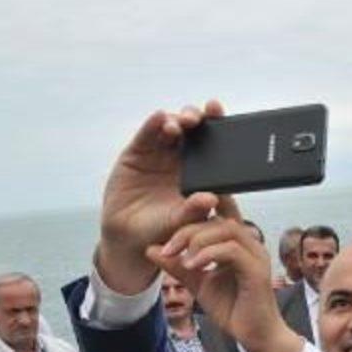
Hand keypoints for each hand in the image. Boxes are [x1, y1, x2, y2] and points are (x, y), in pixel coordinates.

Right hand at [96, 100, 241, 293]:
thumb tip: (211, 199)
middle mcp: (182, 158)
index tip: (220, 115)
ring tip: (178, 125)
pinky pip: (146, 135)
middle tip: (199, 119)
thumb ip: (194, 211)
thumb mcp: (181, 223)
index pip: (212, 145)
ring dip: (176, 120)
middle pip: (192, 130)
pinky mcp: (137, 153)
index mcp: (201, 171)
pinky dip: (152, 124)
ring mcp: (159, 153)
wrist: (131, 236)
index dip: (218, 127)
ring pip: (170, 127)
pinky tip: (159, 118)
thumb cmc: (163, 230)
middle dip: (197, 119)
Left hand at [149, 217, 303, 351]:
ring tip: (181, 259)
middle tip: (168, 249)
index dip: (190, 223)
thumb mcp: (197, 283)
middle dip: (188, 231)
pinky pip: (232, 250)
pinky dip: (209, 254)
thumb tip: (151, 248)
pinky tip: (193, 266)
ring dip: (198, 240)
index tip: (166, 244)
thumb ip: (178, 266)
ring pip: (227, 229)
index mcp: (238, 245)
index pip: (215, 218)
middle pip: (218, 219)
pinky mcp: (258, 271)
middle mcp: (251, 245)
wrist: (255, 336)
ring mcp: (256, 256)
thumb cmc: (234, 309)